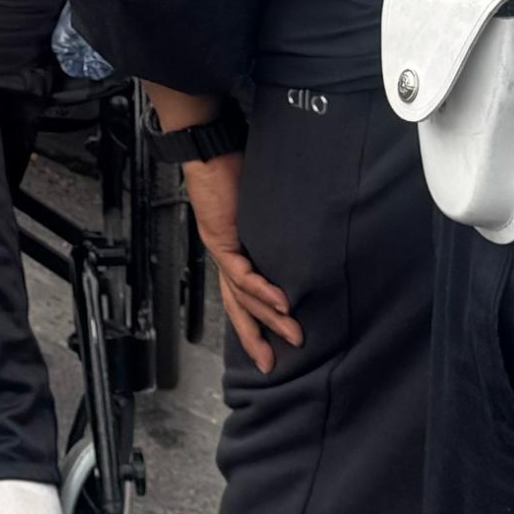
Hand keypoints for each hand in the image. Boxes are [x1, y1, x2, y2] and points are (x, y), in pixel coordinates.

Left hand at [184, 151, 300, 372]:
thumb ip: (275, 227)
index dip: (256, 321)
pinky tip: (281, 304)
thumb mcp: (260, 207)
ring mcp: (221, 250)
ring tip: (293, 335)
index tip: (271, 347)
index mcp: (233, 252)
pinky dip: (263, 290)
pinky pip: (243, 273)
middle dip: (256, 337)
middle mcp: (225, 257)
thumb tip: (305, 238)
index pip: (242, 295)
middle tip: (271, 364)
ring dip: (270, 317)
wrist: (208, 149)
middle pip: (238, 307)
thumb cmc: (233, 169)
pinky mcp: (221, 240)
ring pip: (243, 296)